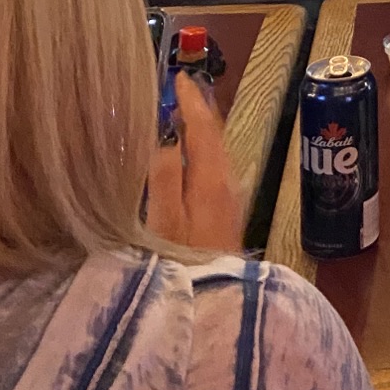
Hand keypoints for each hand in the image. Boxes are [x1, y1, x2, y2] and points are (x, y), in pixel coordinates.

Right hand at [146, 70, 244, 252]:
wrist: (214, 313)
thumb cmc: (182, 267)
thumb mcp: (164, 223)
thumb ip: (163, 177)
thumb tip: (164, 132)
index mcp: (211, 179)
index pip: (204, 127)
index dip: (191, 100)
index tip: (178, 76)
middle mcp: (226, 184)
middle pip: (212, 137)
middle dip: (195, 110)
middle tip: (174, 87)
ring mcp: (227, 201)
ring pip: (213, 153)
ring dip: (196, 131)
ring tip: (175, 113)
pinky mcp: (223, 217)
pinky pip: (211, 170)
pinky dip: (197, 152)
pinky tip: (181, 156)